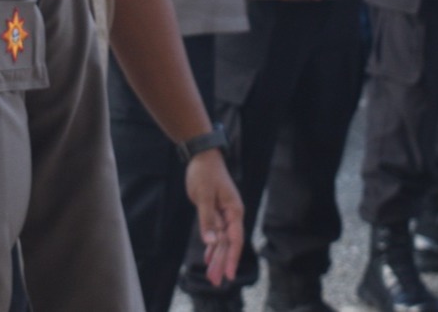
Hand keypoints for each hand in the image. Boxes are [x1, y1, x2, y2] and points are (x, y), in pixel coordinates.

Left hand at [185, 149, 243, 285]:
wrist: (203, 156)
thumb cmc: (205, 173)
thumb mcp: (204, 195)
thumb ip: (207, 219)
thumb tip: (211, 241)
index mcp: (234, 210)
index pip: (235, 239)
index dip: (232, 258)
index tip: (229, 274)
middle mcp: (231, 214)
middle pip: (228, 243)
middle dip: (221, 262)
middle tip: (214, 281)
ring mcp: (224, 213)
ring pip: (221, 240)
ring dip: (215, 257)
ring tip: (210, 276)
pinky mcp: (215, 212)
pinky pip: (215, 233)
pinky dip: (211, 246)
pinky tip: (207, 258)